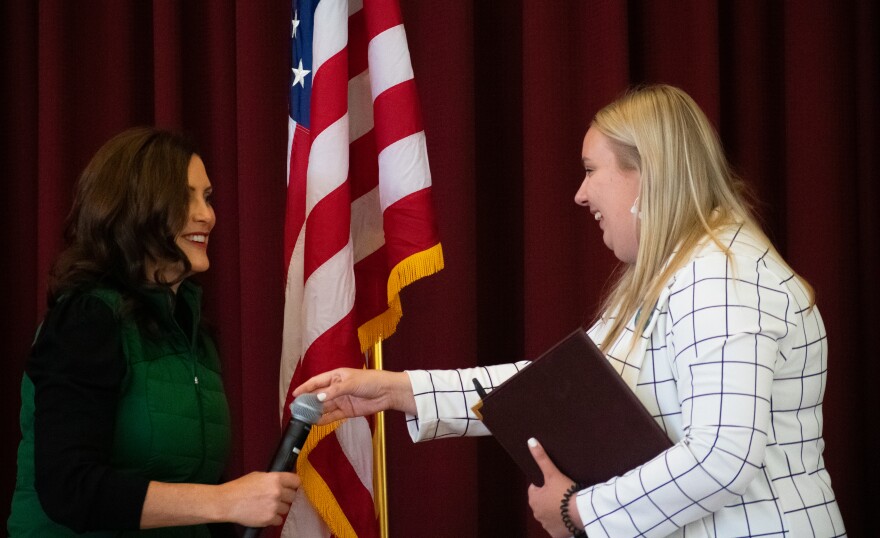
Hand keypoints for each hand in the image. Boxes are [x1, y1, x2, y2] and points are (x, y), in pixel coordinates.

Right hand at [219, 471, 299, 526]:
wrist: (227, 502)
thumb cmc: (240, 488)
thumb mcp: (258, 476)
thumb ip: (273, 478)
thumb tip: (284, 481)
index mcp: (275, 478)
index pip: (296, 481)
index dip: (294, 485)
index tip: (292, 488)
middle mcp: (277, 491)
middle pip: (293, 496)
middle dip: (286, 497)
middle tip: (277, 498)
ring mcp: (274, 506)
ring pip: (286, 509)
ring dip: (279, 508)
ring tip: (267, 506)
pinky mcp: (269, 518)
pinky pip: (279, 520)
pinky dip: (274, 518)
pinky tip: (265, 514)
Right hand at [293, 368, 415, 423]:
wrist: (387, 392)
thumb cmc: (370, 381)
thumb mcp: (350, 383)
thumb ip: (334, 391)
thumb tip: (318, 397)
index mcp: (336, 376)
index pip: (316, 382)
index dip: (305, 388)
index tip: (295, 394)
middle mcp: (336, 388)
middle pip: (318, 396)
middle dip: (307, 402)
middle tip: (296, 409)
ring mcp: (341, 400)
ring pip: (324, 407)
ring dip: (314, 412)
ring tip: (303, 418)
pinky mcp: (347, 411)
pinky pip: (332, 416)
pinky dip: (323, 419)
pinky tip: (315, 422)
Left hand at [527, 438, 583, 537]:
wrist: (580, 512)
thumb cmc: (565, 492)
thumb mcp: (553, 473)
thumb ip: (541, 458)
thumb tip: (530, 441)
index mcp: (533, 499)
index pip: (534, 489)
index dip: (544, 485)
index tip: (554, 484)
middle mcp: (536, 513)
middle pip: (541, 502)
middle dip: (549, 498)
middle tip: (562, 493)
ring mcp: (545, 524)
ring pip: (548, 514)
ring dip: (554, 510)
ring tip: (566, 504)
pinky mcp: (555, 533)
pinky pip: (556, 527)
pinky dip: (560, 523)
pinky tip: (568, 517)